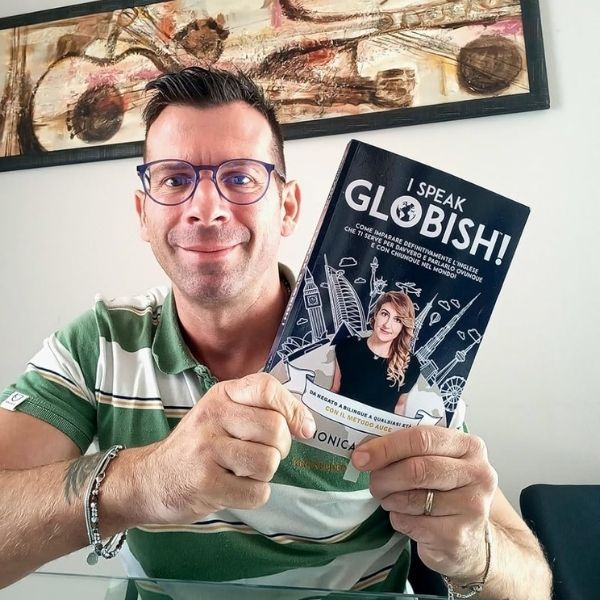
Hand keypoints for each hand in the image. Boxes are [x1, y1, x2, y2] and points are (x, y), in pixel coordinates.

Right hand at [144, 373, 314, 523]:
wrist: (151, 479)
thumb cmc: (199, 446)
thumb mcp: (223, 415)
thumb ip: (262, 411)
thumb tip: (307, 425)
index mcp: (221, 394)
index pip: (267, 388)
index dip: (293, 409)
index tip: (302, 428)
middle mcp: (213, 416)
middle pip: (275, 429)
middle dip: (279, 448)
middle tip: (262, 454)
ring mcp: (206, 449)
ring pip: (268, 462)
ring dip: (264, 474)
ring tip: (243, 472)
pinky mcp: (204, 483)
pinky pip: (256, 492)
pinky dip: (253, 496)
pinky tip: (233, 489)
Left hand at [351, 426, 497, 581]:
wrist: (471, 540)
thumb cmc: (447, 489)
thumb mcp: (437, 458)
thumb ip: (410, 441)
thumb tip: (368, 436)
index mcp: (470, 446)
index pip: (422, 439)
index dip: (387, 446)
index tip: (361, 456)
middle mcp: (478, 474)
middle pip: (416, 469)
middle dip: (384, 475)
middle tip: (372, 481)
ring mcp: (471, 508)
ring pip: (410, 498)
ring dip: (390, 498)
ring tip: (391, 498)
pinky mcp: (457, 537)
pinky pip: (410, 523)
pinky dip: (398, 519)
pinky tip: (406, 517)